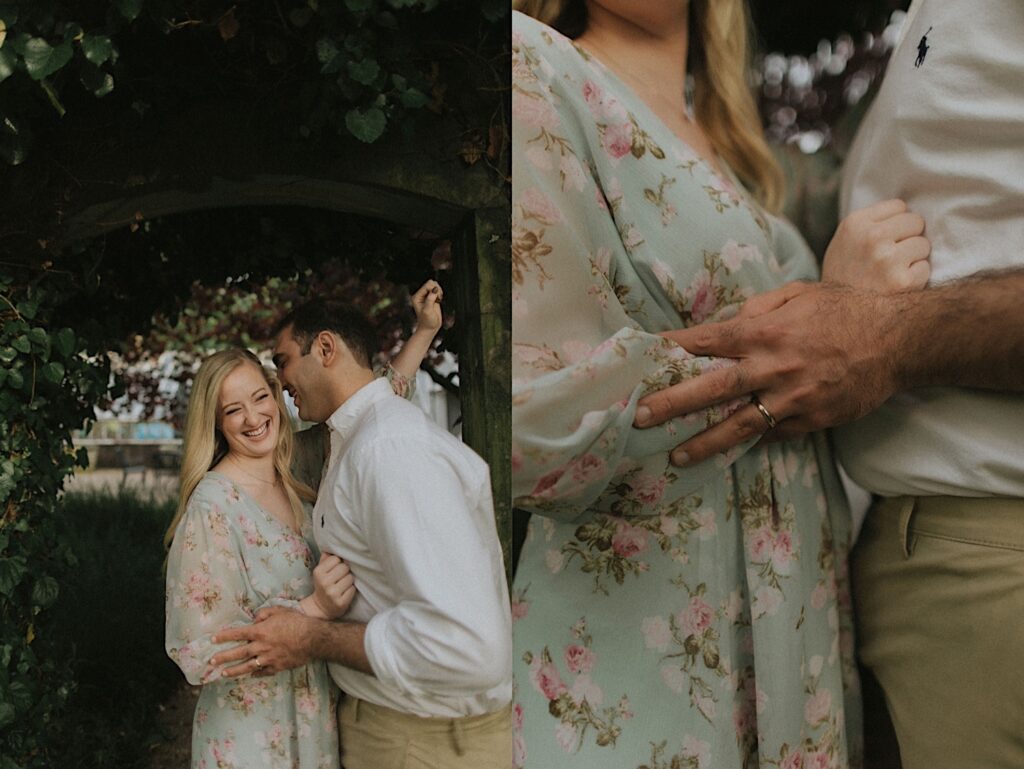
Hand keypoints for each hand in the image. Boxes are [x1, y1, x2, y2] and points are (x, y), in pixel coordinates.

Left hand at [210, 606, 315, 677]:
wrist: (313, 638)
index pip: (238, 634)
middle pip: (238, 653)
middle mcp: (261, 646)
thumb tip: (255, 619)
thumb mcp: (280, 610)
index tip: (213, 640)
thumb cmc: (297, 621)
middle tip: (211, 661)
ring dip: (234, 670)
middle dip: (223, 657)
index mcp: (260, 631)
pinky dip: (255, 674)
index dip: (224, 636)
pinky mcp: (277, 667)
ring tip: (224, 673)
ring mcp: (268, 659)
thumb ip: (264, 613)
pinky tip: (250, 675)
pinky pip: (263, 672)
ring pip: (247, 666)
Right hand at [300, 553, 355, 619]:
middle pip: (344, 567)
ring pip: (350, 578)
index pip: (336, 559)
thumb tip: (331, 543)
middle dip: (345, 571)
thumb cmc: (323, 584)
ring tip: (343, 585)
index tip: (335, 568)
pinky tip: (345, 592)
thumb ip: (326, 558)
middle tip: (340, 577)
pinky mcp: (341, 603)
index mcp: (318, 572)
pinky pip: (353, 589)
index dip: (338, 563)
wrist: (321, 607)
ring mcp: (332, 593)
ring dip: (349, 581)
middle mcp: (324, 583)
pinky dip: (351, 590)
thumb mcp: (320, 571)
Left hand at [411, 279, 442, 334]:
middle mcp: (421, 295)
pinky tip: (439, 300)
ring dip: (439, 291)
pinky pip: (437, 290)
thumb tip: (434, 290)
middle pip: (430, 283)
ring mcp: (426, 296)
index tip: (436, 298)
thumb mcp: (427, 311)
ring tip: (438, 299)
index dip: (433, 290)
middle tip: (437, 298)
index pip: (426, 285)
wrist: (430, 328)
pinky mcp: (432, 298)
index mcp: (417, 297)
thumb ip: (430, 299)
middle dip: (436, 289)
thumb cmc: (427, 322)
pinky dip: (440, 293)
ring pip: (434, 285)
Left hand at [633, 282, 903, 464]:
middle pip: (712, 389)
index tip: (642, 357)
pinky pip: (775, 434)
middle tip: (640, 417)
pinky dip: (752, 439)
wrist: (899, 339)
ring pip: (739, 425)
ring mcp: (793, 398)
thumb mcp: (798, 293)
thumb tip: (728, 321)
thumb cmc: (844, 310)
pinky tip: (728, 449)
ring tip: (675, 457)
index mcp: (764, 330)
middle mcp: (773, 366)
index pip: (706, 341)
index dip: (671, 350)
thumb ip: (758, 306)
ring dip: (704, 442)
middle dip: (672, 404)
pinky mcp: (813, 420)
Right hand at [823, 199, 930, 290]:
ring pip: (923, 244)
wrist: (836, 313)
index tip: (884, 239)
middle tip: (890, 256)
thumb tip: (908, 211)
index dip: (894, 223)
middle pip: (915, 222)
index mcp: (855, 224)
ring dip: (913, 257)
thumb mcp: (845, 240)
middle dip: (907, 237)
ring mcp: (887, 259)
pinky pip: (925, 268)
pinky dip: (916, 277)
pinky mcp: (902, 281)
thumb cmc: (844, 275)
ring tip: (892, 270)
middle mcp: (871, 238)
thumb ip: (871, 222)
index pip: (899, 206)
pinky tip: (897, 284)